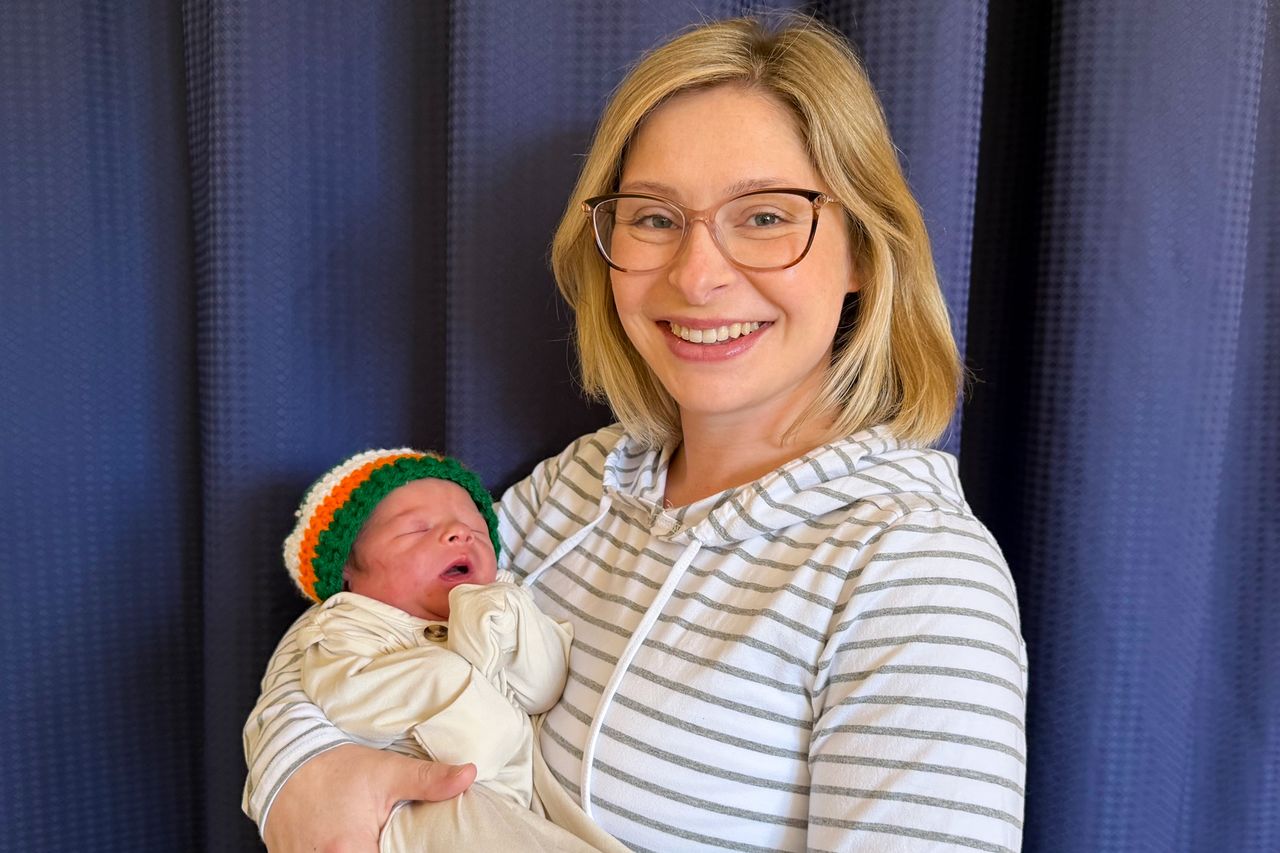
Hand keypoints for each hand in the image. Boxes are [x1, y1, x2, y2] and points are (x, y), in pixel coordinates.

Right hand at [262, 743, 475, 852]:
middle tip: (392, 838)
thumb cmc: (336, 768)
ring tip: (371, 838)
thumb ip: (428, 780)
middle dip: (382, 852)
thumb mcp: (386, 771)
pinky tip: (347, 841)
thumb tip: (469, 775)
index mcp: (350, 851)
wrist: (286, 760)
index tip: (410, 844)